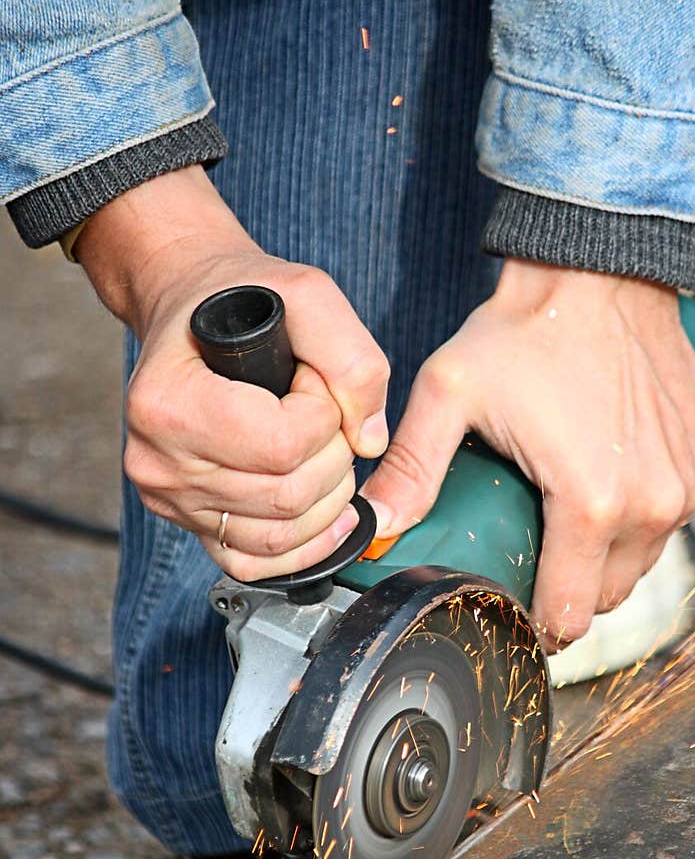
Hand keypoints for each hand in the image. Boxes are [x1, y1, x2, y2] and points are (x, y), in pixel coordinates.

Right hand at [77, 168, 389, 580]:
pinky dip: (303, 547)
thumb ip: (353, 360)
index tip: (312, 381)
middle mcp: (158, 460)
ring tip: (319, 449)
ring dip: (326, 499)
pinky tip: (325, 512)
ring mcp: (170, 499)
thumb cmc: (242, 299)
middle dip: (332, 457)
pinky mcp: (189, 524)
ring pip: (280, 536)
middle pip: (287, 496)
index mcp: (169, 402)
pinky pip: (255, 563)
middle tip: (323, 414)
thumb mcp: (307, 295)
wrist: (191, 311)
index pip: (282, 445)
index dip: (324, 415)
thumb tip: (371, 442)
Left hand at [361, 259, 694, 648]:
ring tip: (569, 511)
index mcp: (591, 505)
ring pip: (644, 560)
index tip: (520, 606)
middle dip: (572, 589)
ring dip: (610, 553)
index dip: (540, 621)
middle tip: (537, 550)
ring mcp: (691, 486)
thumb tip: (371, 528)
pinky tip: (614, 478)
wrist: (601, 265)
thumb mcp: (451, 394)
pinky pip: (676, 518)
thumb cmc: (526, 329)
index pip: (570, 615)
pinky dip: (648, 513)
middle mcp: (653, 506)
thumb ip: (412, 468)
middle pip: (609, 597)